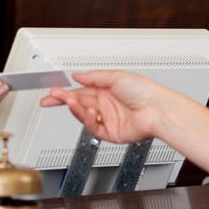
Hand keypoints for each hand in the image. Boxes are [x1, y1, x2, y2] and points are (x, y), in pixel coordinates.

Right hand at [38, 70, 169, 143]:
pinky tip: (90, 112)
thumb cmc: (144, 91)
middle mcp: (105, 105)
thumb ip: (93, 77)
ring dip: (75, 109)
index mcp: (105, 91)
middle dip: (63, 101)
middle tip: (51, 99)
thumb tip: (77, 75)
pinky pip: (94, 128)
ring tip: (70, 102)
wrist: (158, 110)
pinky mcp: (111, 133)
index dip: (64, 93)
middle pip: (78, 104)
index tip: (52, 93)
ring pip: (83, 116)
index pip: (79, 92)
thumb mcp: (115, 77)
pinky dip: (89, 120)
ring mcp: (108, 119)